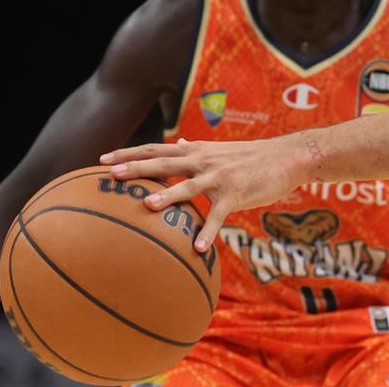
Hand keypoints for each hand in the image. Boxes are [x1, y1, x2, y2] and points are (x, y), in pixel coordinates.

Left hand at [101, 137, 307, 251]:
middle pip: (163, 163)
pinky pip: (219, 215)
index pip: (156, 149)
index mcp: (195, 151)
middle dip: (136, 168)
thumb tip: (180, 141)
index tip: (103, 158)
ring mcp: (219, 177)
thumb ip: (197, 148)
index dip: (129, 153)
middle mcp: (203, 160)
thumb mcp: (220, 149)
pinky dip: (209, 231)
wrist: (285, 157)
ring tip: (147, 206)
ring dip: (168, 197)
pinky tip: (199, 247)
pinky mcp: (237, 193)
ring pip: (189, 186)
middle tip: (110, 174)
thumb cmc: (251, 156)